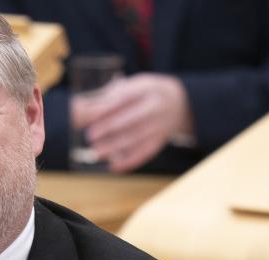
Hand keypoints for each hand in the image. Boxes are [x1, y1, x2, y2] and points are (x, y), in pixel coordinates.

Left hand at [70, 73, 192, 173]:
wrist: (182, 103)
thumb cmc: (149, 92)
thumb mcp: (137, 83)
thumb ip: (115, 92)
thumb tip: (86, 106)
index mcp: (147, 88)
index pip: (124, 97)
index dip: (106, 108)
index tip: (89, 115)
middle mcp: (156, 106)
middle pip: (130, 118)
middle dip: (108, 128)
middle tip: (90, 136)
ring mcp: (160, 124)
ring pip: (135, 138)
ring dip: (114, 147)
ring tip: (96, 152)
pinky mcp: (161, 140)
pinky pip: (145, 152)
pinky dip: (129, 161)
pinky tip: (114, 167)